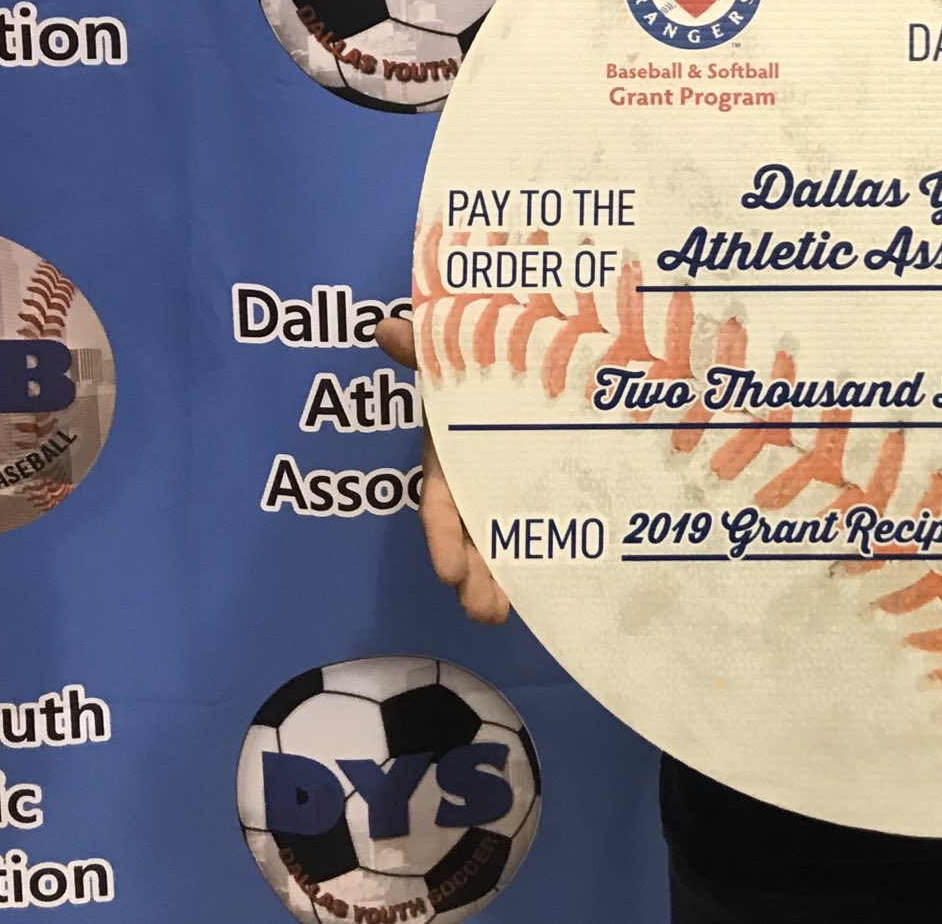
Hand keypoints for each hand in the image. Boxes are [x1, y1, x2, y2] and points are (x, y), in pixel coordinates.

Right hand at [375, 315, 510, 624]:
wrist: (526, 356)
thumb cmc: (481, 363)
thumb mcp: (454, 358)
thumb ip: (425, 349)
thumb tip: (389, 327)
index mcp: (452, 455)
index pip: (442, 502)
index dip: (442, 537)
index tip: (449, 572)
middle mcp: (475, 481)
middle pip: (469, 536)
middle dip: (473, 576)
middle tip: (485, 613)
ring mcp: (507, 490)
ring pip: (499, 542)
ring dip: (499, 579)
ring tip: (504, 615)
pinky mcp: (540, 492)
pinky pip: (536, 528)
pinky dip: (539, 557)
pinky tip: (552, 587)